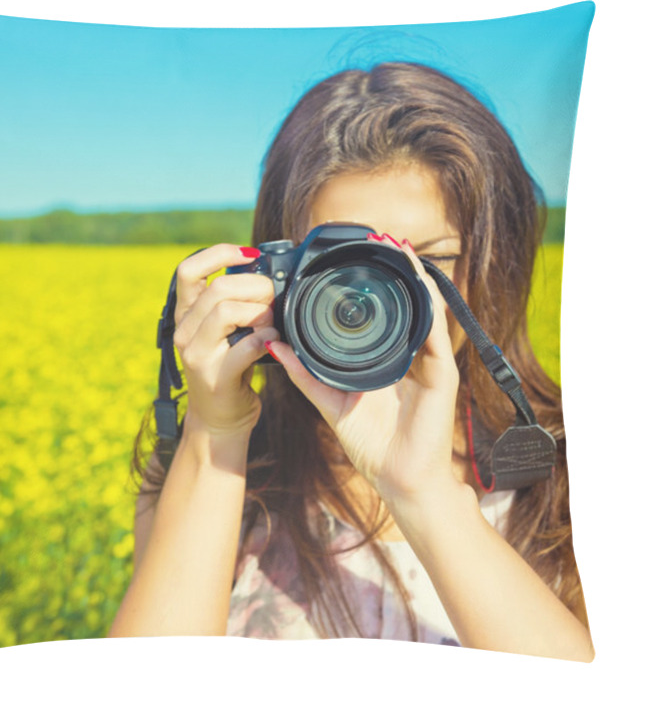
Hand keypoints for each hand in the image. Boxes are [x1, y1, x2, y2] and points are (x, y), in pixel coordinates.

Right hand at [172, 244, 279, 438]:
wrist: (219, 419)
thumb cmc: (229, 368)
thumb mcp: (223, 331)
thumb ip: (233, 304)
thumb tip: (265, 273)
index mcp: (185, 315)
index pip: (187, 270)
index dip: (218, 253)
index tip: (249, 254)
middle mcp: (184, 332)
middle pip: (216, 288)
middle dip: (254, 285)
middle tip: (273, 295)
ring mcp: (196, 355)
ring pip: (225, 311)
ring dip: (259, 311)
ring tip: (271, 320)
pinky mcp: (214, 377)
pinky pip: (245, 345)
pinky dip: (266, 338)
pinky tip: (272, 343)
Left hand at [265, 235, 461, 506]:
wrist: (400, 480)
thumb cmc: (371, 444)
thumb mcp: (331, 402)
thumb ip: (305, 374)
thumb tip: (276, 346)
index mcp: (385, 360)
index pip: (380, 316)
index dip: (370, 288)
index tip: (352, 259)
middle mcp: (410, 355)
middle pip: (405, 305)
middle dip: (394, 272)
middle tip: (378, 239)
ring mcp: (429, 362)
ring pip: (424, 310)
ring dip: (413, 278)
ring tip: (398, 247)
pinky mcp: (442, 374)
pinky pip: (437, 333)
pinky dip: (429, 305)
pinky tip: (419, 281)